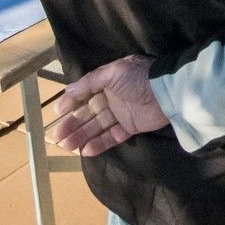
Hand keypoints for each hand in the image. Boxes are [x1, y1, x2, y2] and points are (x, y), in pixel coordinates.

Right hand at [49, 55, 167, 156]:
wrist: (168, 92)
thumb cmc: (139, 78)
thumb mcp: (113, 72)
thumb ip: (90, 81)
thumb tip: (67, 90)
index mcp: (108, 81)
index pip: (85, 93)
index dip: (71, 103)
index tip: (57, 113)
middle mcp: (113, 97)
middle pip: (89, 113)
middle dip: (73, 124)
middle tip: (57, 137)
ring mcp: (122, 113)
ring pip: (97, 126)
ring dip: (82, 136)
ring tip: (66, 146)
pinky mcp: (131, 127)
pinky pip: (112, 137)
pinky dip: (99, 144)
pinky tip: (85, 151)